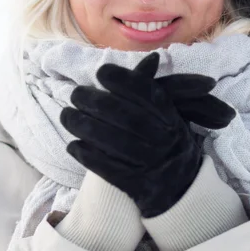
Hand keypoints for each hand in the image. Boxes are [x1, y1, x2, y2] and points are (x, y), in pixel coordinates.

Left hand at [59, 52, 235, 217]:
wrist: (182, 191)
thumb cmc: (169, 144)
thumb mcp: (169, 116)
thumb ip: (153, 90)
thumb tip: (152, 58)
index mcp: (172, 118)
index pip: (148, 94)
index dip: (123, 80)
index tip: (101, 72)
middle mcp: (164, 139)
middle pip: (126, 116)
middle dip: (95, 102)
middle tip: (75, 94)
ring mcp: (152, 164)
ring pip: (114, 142)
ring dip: (85, 126)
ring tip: (67, 116)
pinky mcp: (138, 186)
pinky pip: (109, 170)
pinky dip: (88, 156)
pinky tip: (73, 145)